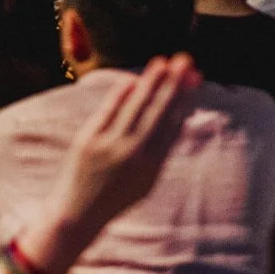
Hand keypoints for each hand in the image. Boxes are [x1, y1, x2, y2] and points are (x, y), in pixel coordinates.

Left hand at [50, 55, 200, 243]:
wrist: (80, 212)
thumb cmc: (117, 194)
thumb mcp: (147, 178)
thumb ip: (161, 149)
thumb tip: (178, 118)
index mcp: (153, 164)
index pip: (173, 123)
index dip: (185, 99)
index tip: (194, 78)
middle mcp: (135, 153)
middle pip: (159, 110)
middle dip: (174, 83)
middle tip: (185, 60)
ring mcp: (111, 144)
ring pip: (136, 106)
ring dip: (151, 82)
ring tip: (163, 62)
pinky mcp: (89, 139)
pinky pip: (109, 110)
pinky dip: (121, 93)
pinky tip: (133, 79)